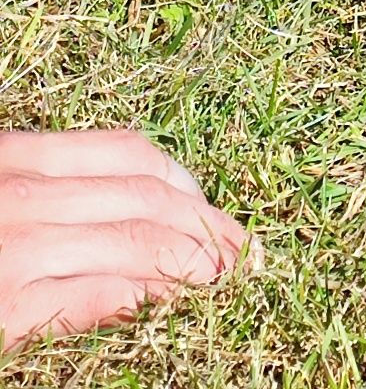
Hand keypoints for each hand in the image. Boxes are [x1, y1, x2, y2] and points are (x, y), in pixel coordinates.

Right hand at [0, 130, 255, 352]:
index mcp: (19, 157)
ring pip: (135, 242)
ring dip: (193, 260)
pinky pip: (101, 294)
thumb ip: (51, 191)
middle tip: (243, 250)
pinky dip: (148, 296)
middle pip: (142, 197)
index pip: (126, 152)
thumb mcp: (3, 197)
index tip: (211, 208)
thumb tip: (136, 205)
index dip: (184, 181)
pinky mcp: (11, 311)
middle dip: (205, 224)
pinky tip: (176, 304)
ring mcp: (18, 250)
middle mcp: (24, 194)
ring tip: (227, 278)